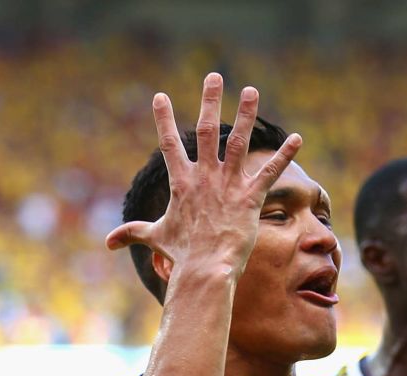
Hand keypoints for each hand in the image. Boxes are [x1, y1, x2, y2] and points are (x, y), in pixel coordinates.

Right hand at [105, 73, 302, 278]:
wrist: (205, 269)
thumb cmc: (181, 256)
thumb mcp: (155, 239)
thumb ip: (133, 234)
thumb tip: (107, 243)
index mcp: (181, 182)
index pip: (168, 144)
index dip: (163, 119)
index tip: (160, 96)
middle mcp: (204, 177)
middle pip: (206, 130)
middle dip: (209, 100)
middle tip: (214, 75)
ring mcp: (228, 185)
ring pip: (238, 142)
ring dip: (246, 115)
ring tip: (251, 90)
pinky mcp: (251, 198)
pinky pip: (269, 171)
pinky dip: (285, 155)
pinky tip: (298, 138)